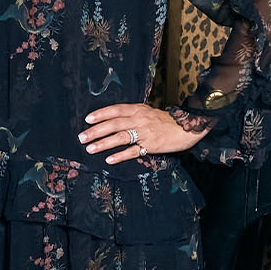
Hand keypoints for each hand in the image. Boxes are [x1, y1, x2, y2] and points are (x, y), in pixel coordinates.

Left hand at [79, 103, 199, 165]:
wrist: (188, 126)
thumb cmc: (166, 121)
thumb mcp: (148, 112)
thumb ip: (132, 114)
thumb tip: (112, 119)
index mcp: (138, 109)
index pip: (115, 110)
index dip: (100, 114)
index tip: (87, 119)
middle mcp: (140, 119)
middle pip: (114, 124)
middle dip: (96, 131)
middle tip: (82, 137)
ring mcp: (145, 132)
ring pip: (120, 137)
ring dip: (103, 143)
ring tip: (90, 148)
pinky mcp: (151, 145)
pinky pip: (133, 151)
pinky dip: (120, 155)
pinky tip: (109, 160)